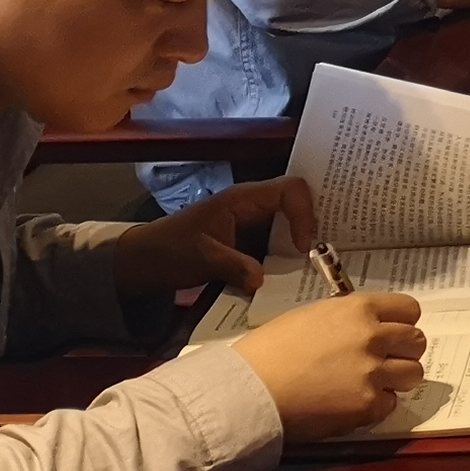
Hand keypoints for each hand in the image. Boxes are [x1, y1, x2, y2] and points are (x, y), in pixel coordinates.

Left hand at [105, 177, 316, 301]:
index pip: (290, 189)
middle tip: (324, 253)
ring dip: (303, 243)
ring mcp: (252, 223)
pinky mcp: (250, 240)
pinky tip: (294, 275)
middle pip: (297, 203)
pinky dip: (289, 256)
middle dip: (314, 224)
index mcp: (242, 199)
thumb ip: (233, 267)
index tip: (304, 246)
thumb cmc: (170, 251)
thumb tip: (261, 281)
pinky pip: (278, 242)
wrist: (146, 262)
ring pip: (290, 223)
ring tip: (315, 267)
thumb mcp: (201, 259)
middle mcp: (252, 206)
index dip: (305, 213)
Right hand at [229, 291, 428, 436]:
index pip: (409, 309)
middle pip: (416, 341)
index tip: (393, 333)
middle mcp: (372, 336)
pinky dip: (377, 406)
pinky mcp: (367, 405)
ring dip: (397, 379)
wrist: (249, 389)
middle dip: (404, 351)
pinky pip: (390, 404)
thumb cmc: (270, 350)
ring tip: (372, 384)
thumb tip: (367, 327)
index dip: (402, 323)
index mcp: (358, 308)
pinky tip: (353, 404)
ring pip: (413, 374)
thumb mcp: (312, 316)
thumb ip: (348, 319)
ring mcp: (372, 372)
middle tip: (384, 361)